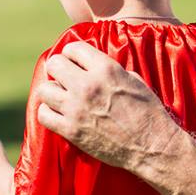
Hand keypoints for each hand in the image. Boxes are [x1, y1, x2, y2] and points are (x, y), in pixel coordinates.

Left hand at [34, 42, 180, 171]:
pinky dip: (48, 113)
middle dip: (59, 69)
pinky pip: (43, 114)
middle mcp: (88, 85)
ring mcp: (76, 108)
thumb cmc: (148, 112)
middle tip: (65, 78)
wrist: (152, 146)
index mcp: (106, 69)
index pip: (73, 48)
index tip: (74, 62)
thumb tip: (94, 66)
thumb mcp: (134, 80)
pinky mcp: (71, 130)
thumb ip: (111, 69)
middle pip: (54, 64)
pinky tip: (57, 113)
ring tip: (61, 97)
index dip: (72, 54)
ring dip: (52, 92)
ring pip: (45, 89)